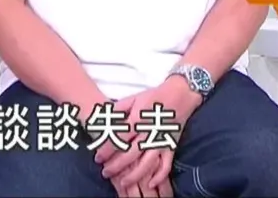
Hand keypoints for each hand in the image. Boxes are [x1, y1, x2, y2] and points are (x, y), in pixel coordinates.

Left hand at [96, 79, 199, 194]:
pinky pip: (166, 164)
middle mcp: (148, 133)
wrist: (180, 93)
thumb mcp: (133, 98)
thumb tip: (104, 119)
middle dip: (116, 166)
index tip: (98, 157)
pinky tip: (150, 183)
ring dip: (134, 175)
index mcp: (137, 120)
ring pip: (147, 163)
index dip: (106, 149)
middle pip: (130, 154)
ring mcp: (161, 141)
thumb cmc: (154, 96)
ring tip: (123, 183)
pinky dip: (160, 176)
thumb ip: (118, 109)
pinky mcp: (171, 146)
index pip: (118, 138)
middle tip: (105, 173)